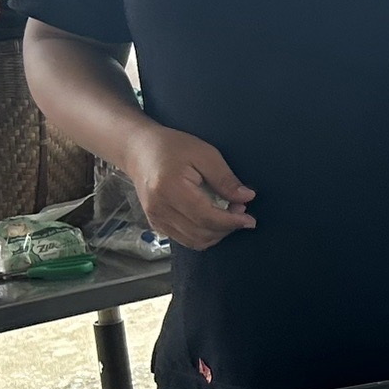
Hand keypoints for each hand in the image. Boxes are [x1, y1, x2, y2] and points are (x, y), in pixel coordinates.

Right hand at [125, 125, 254, 250]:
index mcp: (170, 189)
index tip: (249, 219)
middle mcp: (159, 209)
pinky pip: (185, 239)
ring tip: (228, 215)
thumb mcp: (204, 154)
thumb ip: (224, 178)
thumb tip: (246, 198)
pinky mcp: (156, 224)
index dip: (231, 222)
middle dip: (226, 228)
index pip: (206, 217)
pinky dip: (204, 235)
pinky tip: (212, 219)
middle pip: (201, 233)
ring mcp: (155, 219)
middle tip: (240, 210)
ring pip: (194, 241)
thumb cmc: (172, 147)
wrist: (139, 151)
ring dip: (217, 234)